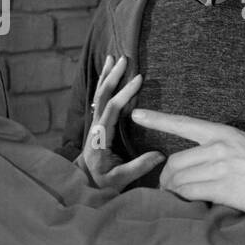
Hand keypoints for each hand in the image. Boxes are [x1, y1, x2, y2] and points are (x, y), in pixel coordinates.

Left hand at [81, 55, 162, 189]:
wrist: (83, 185)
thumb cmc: (101, 183)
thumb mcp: (120, 179)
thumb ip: (139, 166)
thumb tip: (160, 155)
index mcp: (100, 137)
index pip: (112, 109)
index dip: (124, 93)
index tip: (138, 79)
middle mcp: (95, 128)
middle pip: (102, 96)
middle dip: (113, 77)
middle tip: (124, 59)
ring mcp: (94, 125)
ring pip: (98, 95)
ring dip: (106, 76)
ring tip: (112, 58)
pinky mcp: (97, 125)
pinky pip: (99, 101)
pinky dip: (104, 85)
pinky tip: (108, 74)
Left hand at [133, 109, 244, 213]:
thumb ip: (219, 149)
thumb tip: (196, 163)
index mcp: (223, 132)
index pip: (184, 124)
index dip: (158, 120)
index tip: (137, 115)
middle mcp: (218, 147)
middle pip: (175, 161)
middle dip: (166, 177)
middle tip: (166, 187)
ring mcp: (219, 167)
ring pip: (179, 179)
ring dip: (172, 191)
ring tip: (175, 197)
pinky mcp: (221, 188)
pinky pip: (189, 193)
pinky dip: (183, 200)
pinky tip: (185, 203)